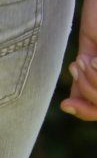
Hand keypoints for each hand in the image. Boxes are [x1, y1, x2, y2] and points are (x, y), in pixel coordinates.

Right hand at [63, 0, 96, 121]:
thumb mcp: (91, 45)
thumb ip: (86, 73)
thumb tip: (73, 101)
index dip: (88, 112)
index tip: (65, 105)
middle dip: (87, 99)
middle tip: (73, 75)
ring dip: (88, 85)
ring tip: (79, 63)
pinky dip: (93, 77)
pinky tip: (85, 60)